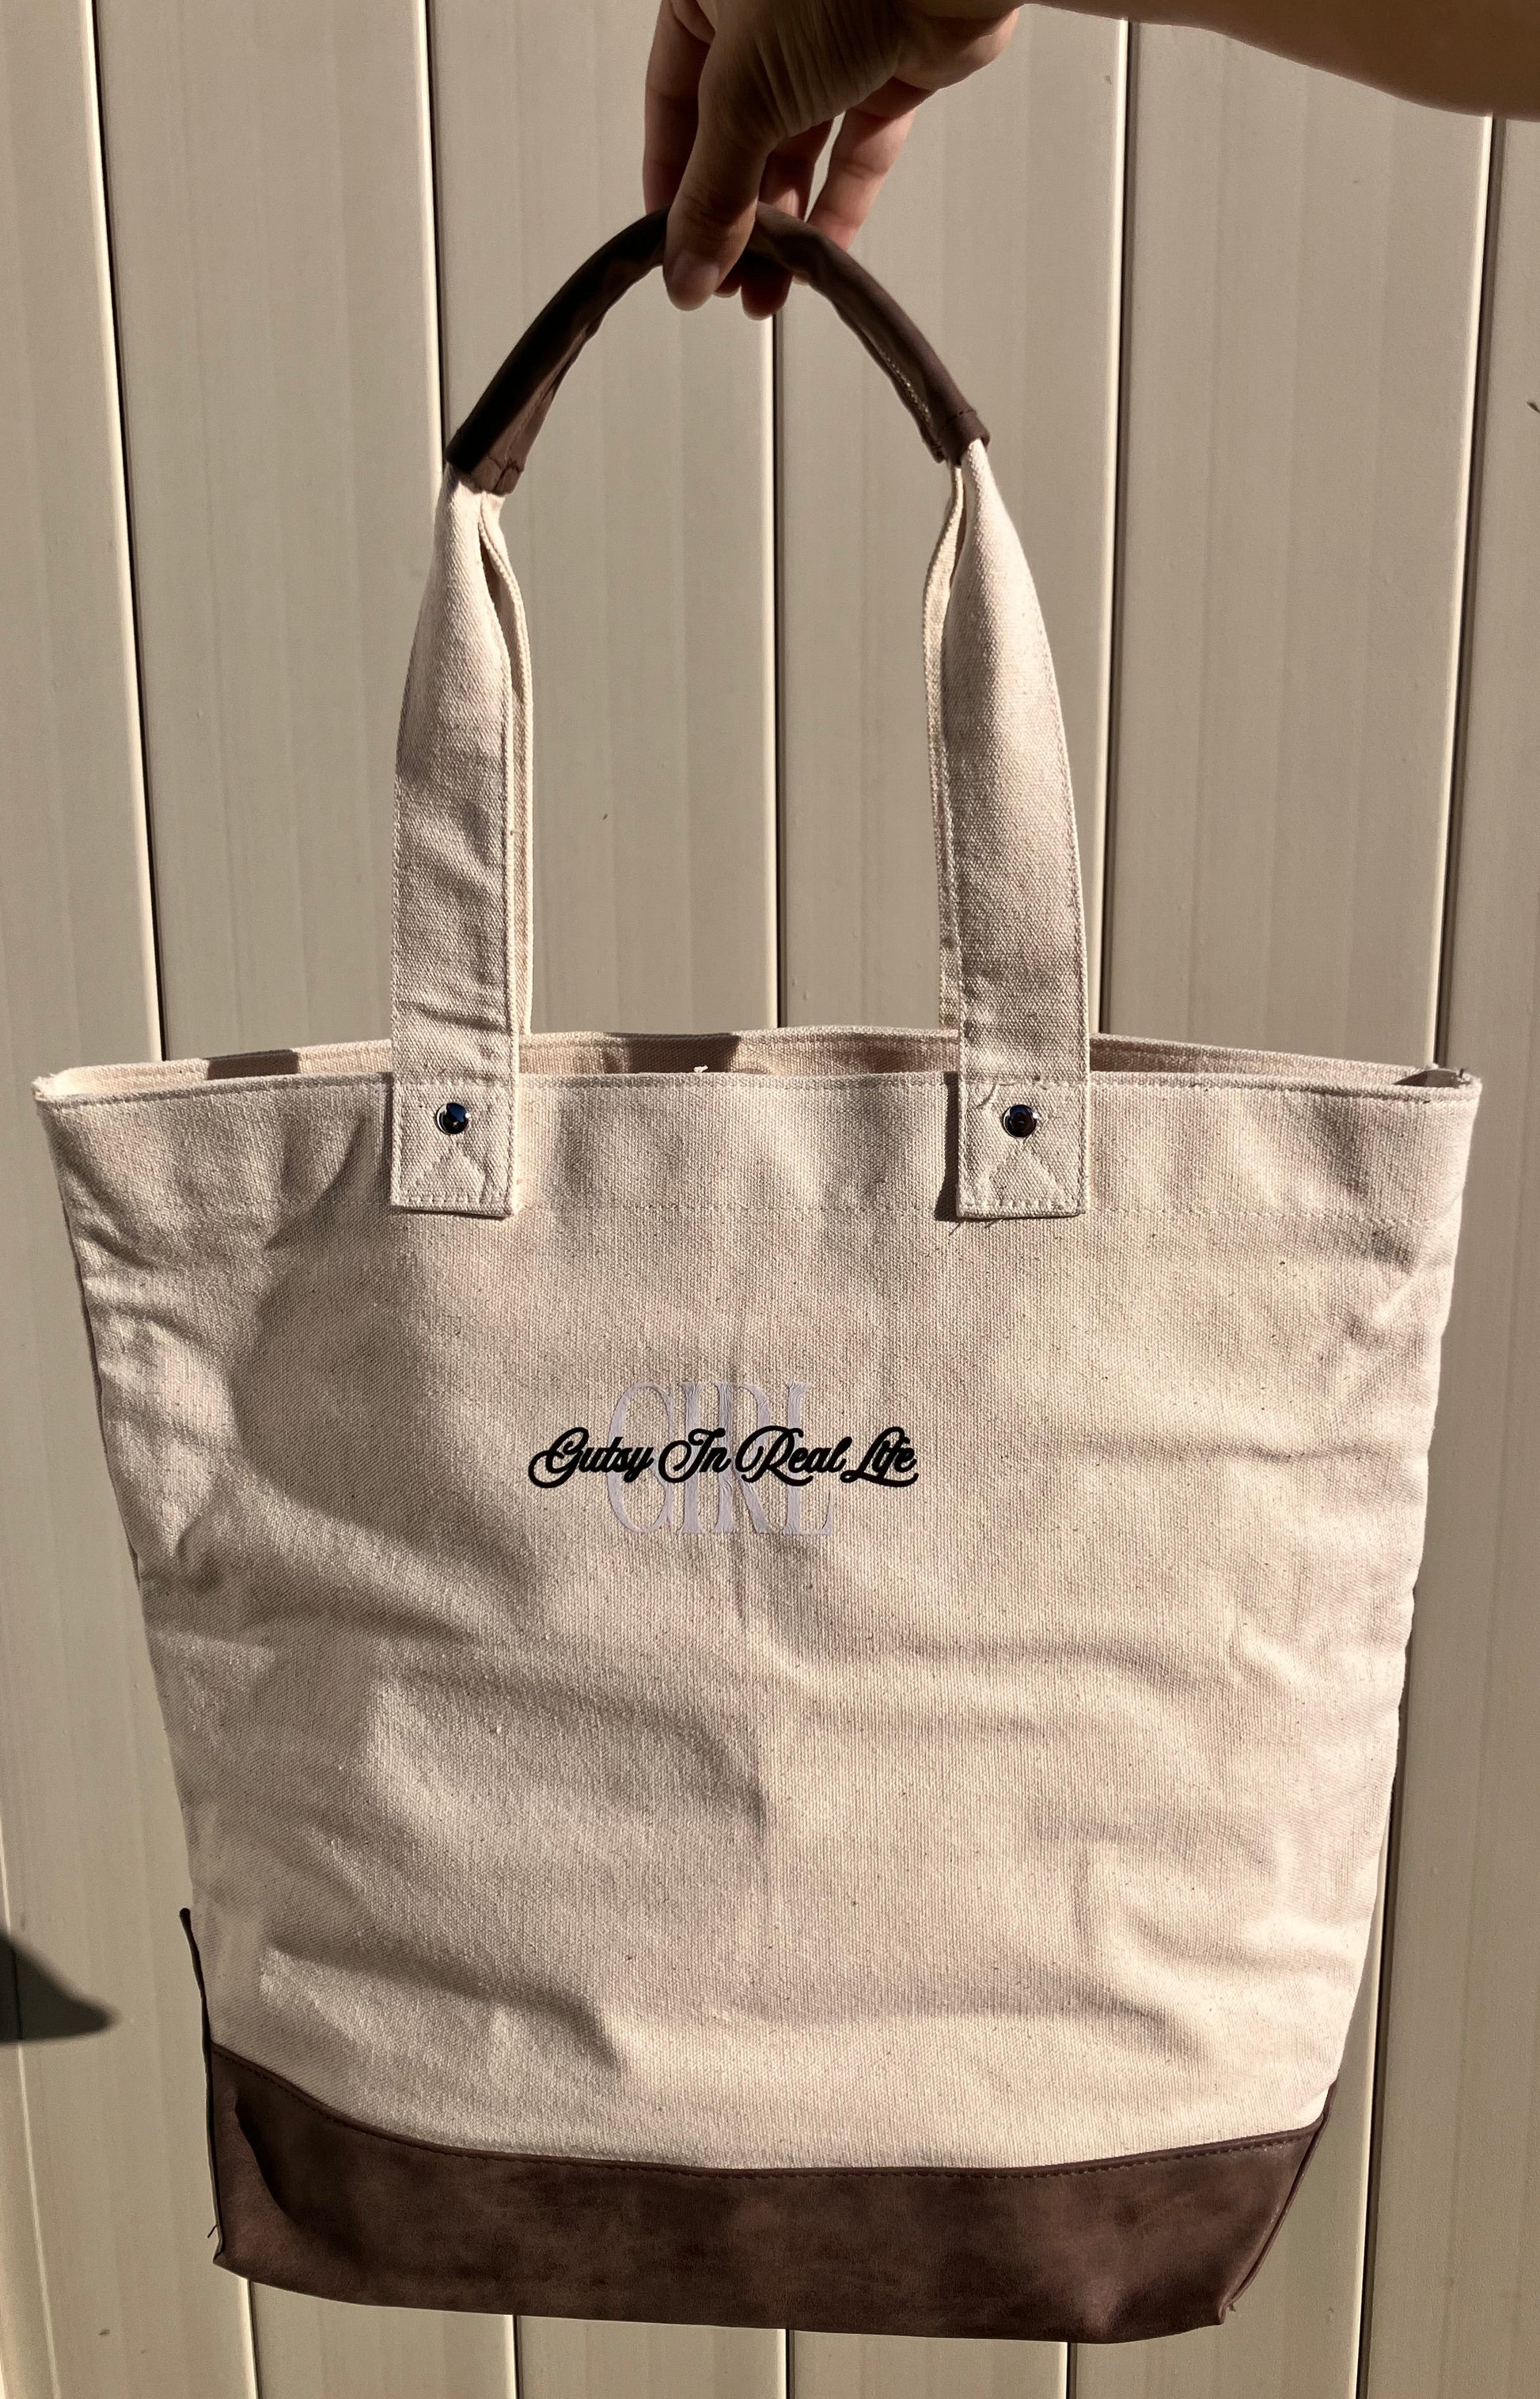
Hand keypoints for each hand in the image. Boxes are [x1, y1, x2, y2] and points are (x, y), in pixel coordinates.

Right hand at [644, 0, 1018, 314]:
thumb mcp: (743, 95)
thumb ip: (712, 192)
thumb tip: (686, 270)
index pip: (672, 97)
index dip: (671, 180)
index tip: (674, 249)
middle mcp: (765, 13)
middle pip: (736, 131)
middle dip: (733, 215)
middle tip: (725, 282)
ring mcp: (830, 39)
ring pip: (796, 145)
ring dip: (782, 222)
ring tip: (766, 290)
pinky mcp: (890, 64)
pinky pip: (856, 146)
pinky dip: (840, 202)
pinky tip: (820, 258)